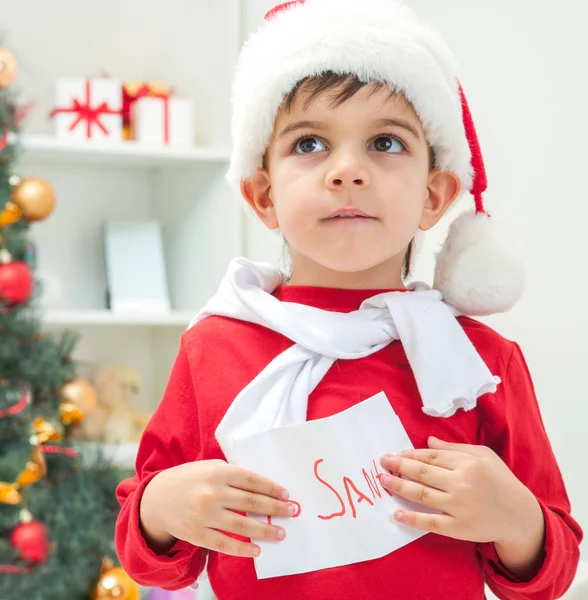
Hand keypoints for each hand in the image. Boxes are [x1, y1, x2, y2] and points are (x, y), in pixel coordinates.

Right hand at [140, 459, 294, 557]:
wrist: (155, 499)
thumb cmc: (188, 479)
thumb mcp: (209, 467)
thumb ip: (232, 475)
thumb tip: (263, 487)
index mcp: (217, 472)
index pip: (252, 480)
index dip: (272, 488)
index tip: (286, 494)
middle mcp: (212, 493)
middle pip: (251, 503)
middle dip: (275, 508)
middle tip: (292, 512)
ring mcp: (204, 515)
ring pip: (242, 525)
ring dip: (265, 530)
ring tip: (280, 533)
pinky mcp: (197, 534)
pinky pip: (224, 543)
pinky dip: (242, 549)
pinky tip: (257, 549)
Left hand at [379, 436, 543, 548]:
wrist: (520, 516)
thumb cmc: (500, 481)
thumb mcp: (483, 456)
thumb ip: (454, 448)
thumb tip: (427, 440)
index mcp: (468, 463)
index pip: (430, 457)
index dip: (409, 454)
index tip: (394, 454)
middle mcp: (462, 484)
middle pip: (422, 473)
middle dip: (399, 466)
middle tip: (382, 463)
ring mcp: (460, 507)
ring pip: (422, 495)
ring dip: (399, 487)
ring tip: (383, 481)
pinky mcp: (459, 528)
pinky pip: (430, 523)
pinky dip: (411, 518)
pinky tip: (396, 513)